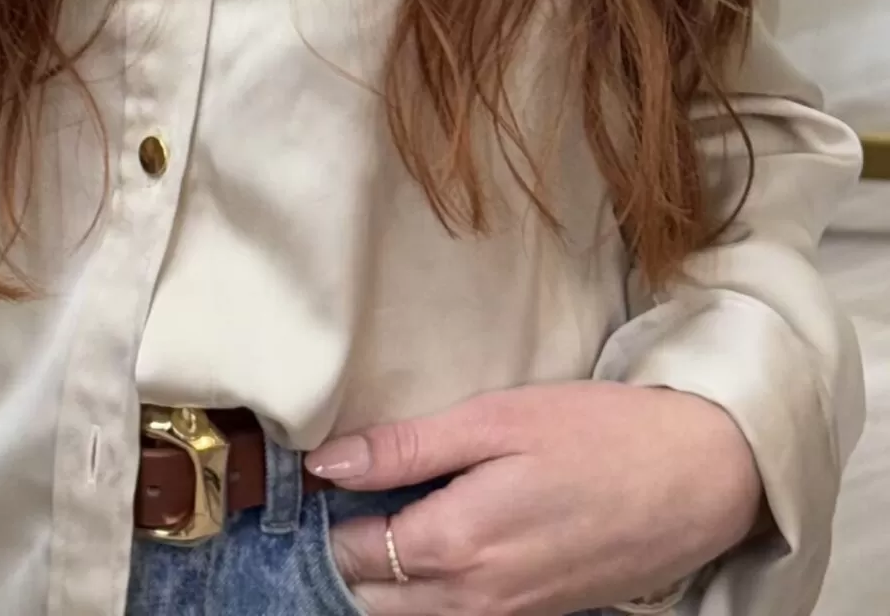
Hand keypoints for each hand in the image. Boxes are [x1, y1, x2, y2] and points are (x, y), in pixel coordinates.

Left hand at [307, 380, 766, 612]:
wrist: (697, 481)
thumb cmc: (597, 435)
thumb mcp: (495, 419)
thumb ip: (406, 447)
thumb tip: (325, 462)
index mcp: (456, 546)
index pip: (351, 553)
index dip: (327, 514)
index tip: (319, 475)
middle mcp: (474, 601)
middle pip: (375, 600)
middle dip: (348, 555)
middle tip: (344, 495)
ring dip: (386, 578)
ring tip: (385, 512)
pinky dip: (430, 591)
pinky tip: (438, 540)